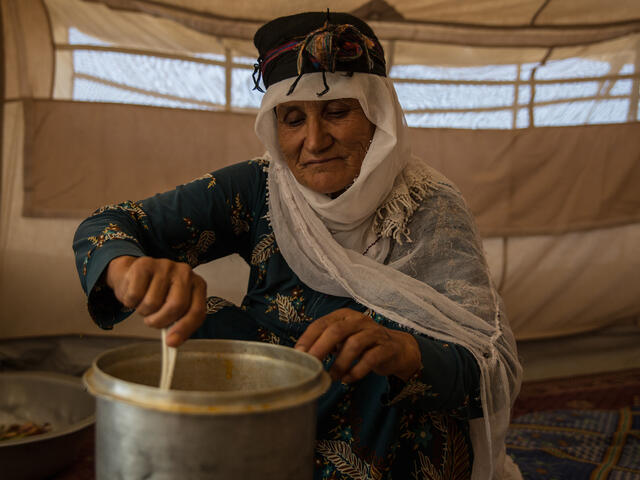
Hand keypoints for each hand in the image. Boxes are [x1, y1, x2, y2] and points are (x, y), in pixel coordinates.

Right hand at [105, 256, 206, 346]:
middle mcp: (185, 272)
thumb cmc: (157, 294)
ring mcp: (165, 266)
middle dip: (160, 321)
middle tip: (152, 320)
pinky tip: (136, 294)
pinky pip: (135, 296)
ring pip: (152, 303)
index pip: (197, 311)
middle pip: (175, 306)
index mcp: (198, 284)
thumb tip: (173, 342)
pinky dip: (131, 302)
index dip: (184, 329)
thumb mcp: (173, 307)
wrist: (133, 274)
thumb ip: (178, 323)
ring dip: (144, 311)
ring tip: (145, 302)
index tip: (171, 343)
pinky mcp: (144, 265)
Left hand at [295, 308, 420, 382]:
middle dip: (321, 348)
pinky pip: (370, 359)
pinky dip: (357, 371)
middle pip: (337, 330)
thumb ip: (325, 343)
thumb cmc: (363, 344)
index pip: (322, 323)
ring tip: (332, 377)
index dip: (309, 338)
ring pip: (354, 344)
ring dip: (340, 363)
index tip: (298, 353)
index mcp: (344, 315)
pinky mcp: (386, 348)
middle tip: (312, 365)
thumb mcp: (343, 339)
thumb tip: (301, 356)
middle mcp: (358, 320)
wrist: (396, 349)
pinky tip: (348, 379)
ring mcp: (374, 333)